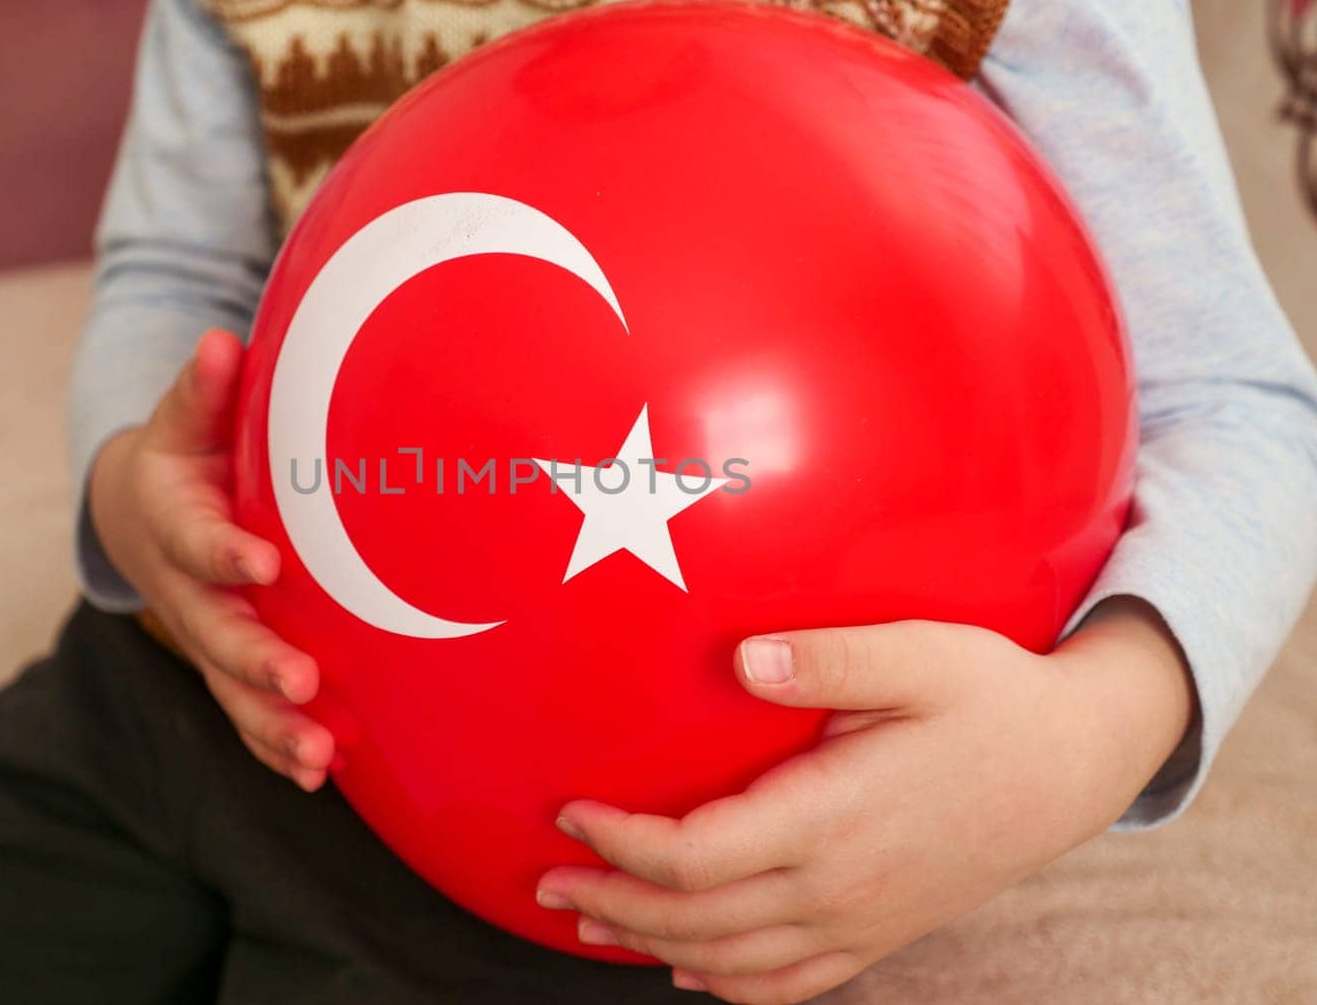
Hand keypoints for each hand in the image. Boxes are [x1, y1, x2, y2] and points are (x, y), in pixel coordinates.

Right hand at [88, 329, 334, 790]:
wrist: (138, 513)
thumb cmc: (183, 458)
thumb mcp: (186, 420)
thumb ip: (204, 391)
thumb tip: (220, 341)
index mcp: (173, 522)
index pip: (197, 541)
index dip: (225, 553)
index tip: (263, 563)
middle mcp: (185, 591)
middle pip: (215, 634)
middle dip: (255, 661)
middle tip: (300, 681)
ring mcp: (205, 634)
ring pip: (229, 691)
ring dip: (270, 726)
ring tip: (314, 758)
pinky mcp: (226, 665)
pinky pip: (244, 712)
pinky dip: (273, 746)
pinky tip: (317, 774)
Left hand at [536, 600, 1193, 1002]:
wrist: (1078, 763)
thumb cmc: (994, 697)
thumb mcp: (922, 654)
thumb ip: (830, 657)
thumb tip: (742, 655)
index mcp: (832, 818)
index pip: (695, 855)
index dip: (620, 843)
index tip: (569, 813)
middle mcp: (839, 886)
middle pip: (695, 919)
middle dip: (611, 902)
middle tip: (547, 880)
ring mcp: (862, 920)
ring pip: (731, 960)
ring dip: (651, 944)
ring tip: (591, 923)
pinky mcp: (882, 931)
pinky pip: (789, 982)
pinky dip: (727, 984)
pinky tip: (689, 970)